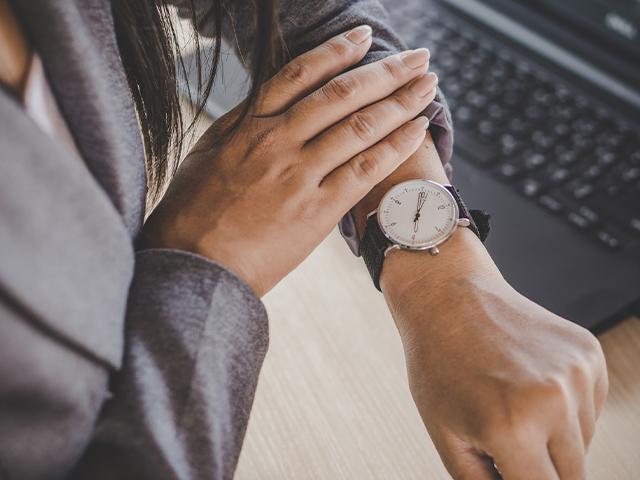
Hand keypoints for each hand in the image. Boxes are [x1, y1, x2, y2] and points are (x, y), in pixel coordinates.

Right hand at [141, 26, 439, 295]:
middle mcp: (278, 142)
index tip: (365, 38)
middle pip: (342, 94)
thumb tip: (262, 102)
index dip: (338, 51)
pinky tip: (418, 130)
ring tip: (428, 85)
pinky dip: (395, 147)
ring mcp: (299, 175)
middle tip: (418, 57)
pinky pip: (364, 171)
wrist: (193, 265)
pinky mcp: (316, 211)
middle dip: (386, 71)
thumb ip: (239, 125)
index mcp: (249, 126)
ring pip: (359, 127)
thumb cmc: (192, 214)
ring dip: (401, 102)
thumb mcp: (205, 155)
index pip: (301, 74)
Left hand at [382, 234, 608, 479]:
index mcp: (511, 426)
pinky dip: (565, 408)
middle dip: (540, 469)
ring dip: (555, 439)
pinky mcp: (589, 354)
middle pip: (572, 477)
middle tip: (507, 443)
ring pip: (583, 444)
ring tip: (512, 404)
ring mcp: (576, 373)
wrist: (448, 296)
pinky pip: (590, 408)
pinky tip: (529, 383)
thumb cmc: (438, 363)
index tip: (515, 474)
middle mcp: (552, 400)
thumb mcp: (447, 436)